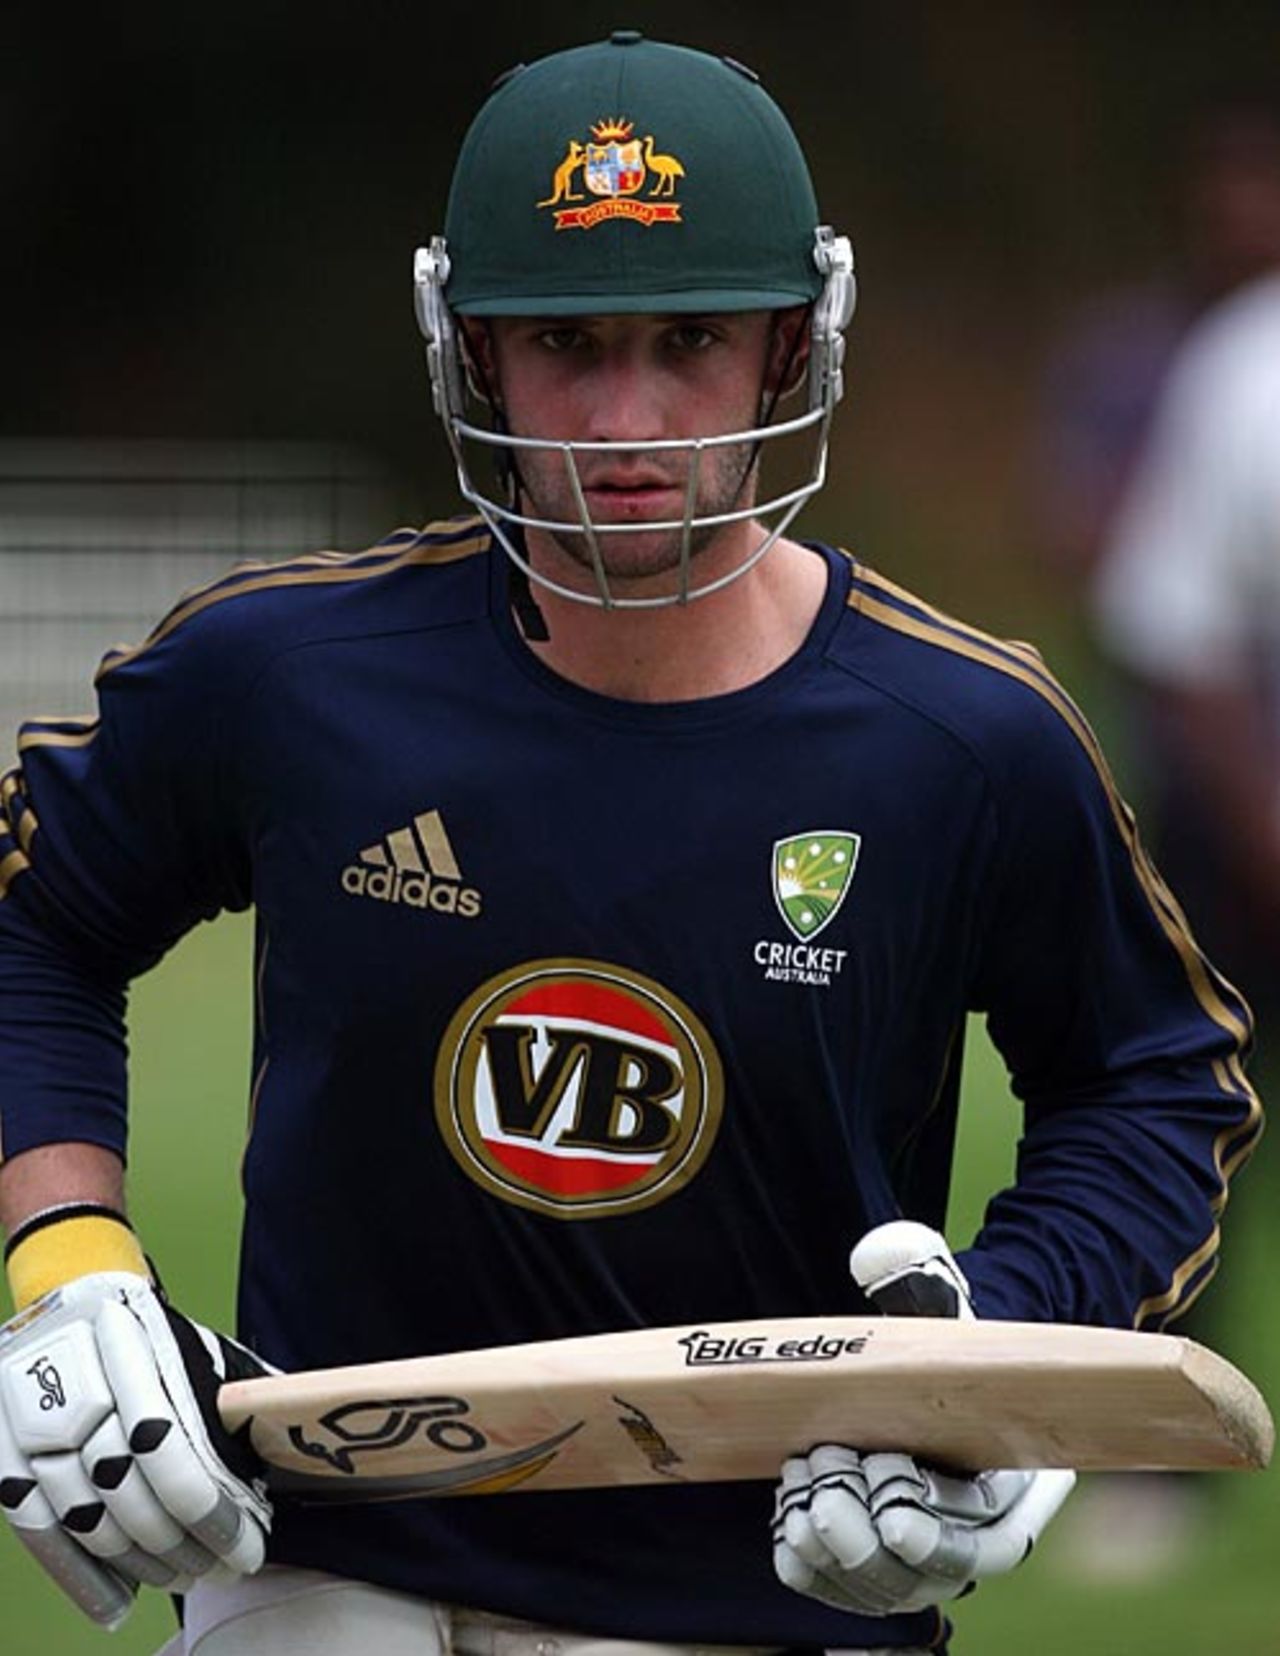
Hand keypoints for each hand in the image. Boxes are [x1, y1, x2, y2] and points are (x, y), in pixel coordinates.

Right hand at [0, 1271, 272, 1627]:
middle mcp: (73, 1381)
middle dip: (183, 1544)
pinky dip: (79, 1573)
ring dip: (141, 1561)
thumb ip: (238, 1399)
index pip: (171, 1451)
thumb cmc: (156, 1335)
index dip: (212, 1512)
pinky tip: (120, 1598)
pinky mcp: (1, 1450)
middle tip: (221, 1568)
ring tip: (184, 1576)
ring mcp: (27, 1419)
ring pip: (86, 1517)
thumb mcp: (203, 1349)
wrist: (74, 1299)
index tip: (248, 1545)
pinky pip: (36, 1528)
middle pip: (128, 1491)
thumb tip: (290, 1451)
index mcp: (134, 1348)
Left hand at [771, 1221, 1075, 1615]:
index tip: (892, 1513)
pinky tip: (787, 1525)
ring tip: (802, 1487)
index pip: (990, 1536)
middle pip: (929, 1575)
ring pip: (885, 1589)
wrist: (919, 1372)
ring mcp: (926, 1558)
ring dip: (836, 1549)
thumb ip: (922, 1275)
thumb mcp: (941, 1299)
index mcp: (1015, 1476)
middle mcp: (978, 1532)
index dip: (941, 1534)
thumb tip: (877, 1254)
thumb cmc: (939, 1335)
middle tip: (828, 1463)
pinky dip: (812, 1570)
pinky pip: (845, 1593)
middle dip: (868, 1534)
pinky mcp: (880, 1567)